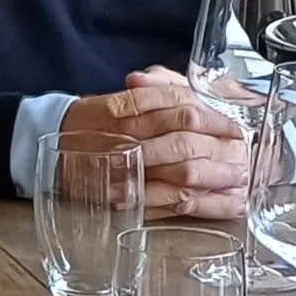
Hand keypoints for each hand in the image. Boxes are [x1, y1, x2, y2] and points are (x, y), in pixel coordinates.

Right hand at [60, 69, 248, 221]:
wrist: (50, 149)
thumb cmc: (93, 120)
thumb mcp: (120, 95)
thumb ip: (157, 90)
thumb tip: (195, 94)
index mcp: (124, 109)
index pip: (179, 110)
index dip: (213, 119)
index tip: (234, 126)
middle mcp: (126, 141)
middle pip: (185, 145)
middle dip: (220, 150)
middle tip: (245, 153)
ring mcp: (127, 176)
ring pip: (183, 177)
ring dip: (218, 178)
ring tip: (241, 177)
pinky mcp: (130, 203)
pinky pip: (176, 205)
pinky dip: (208, 205)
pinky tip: (230, 204)